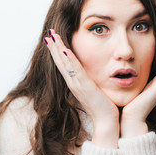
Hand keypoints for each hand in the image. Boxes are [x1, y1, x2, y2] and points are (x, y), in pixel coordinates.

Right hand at [45, 29, 119, 147]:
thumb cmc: (104, 106)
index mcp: (76, 83)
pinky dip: (68, 60)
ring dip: (57, 49)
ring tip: (52, 36)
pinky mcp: (84, 87)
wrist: (107, 122)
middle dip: (54, 46)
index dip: (58, 51)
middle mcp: (73, 83)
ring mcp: (77, 85)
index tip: (53, 38)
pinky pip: (74, 70)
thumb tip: (95, 71)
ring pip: (64, 63)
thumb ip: (92, 80)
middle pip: (60, 61)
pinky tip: (64, 49)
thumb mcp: (96, 89)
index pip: (64, 63)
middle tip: (49, 32)